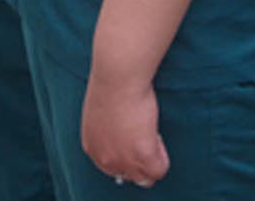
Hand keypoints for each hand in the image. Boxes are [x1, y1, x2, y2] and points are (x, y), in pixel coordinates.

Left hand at [81, 72, 167, 186]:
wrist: (117, 77)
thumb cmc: (110, 85)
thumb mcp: (100, 112)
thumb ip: (107, 129)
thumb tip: (122, 131)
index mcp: (92, 147)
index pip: (112, 167)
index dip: (126, 154)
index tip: (133, 138)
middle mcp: (105, 159)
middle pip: (128, 175)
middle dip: (138, 161)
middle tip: (144, 135)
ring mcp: (123, 159)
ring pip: (145, 178)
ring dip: (151, 160)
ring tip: (151, 135)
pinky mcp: (142, 154)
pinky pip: (159, 170)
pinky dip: (162, 157)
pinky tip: (157, 135)